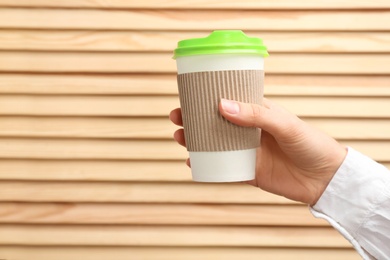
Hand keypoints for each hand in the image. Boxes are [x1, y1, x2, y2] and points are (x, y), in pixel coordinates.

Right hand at [169, 98, 346, 204]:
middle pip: (214, 123)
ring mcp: (246, 152)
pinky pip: (222, 169)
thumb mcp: (285, 124)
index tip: (188, 96)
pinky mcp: (248, 173)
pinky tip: (192, 163)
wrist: (325, 178)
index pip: (227, 101)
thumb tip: (222, 105)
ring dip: (195, 141)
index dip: (207, 99)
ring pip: (214, 145)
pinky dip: (206, 166)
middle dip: (193, 120)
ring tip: (179, 138)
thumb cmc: (311, 143)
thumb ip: (256, 114)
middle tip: (176, 118)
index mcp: (257, 114)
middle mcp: (248, 132)